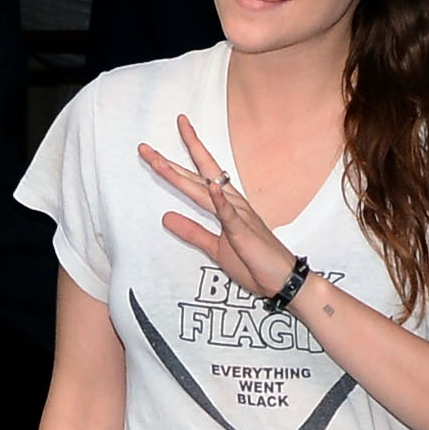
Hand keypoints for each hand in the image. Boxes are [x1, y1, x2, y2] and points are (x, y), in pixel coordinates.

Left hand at [139, 116, 296, 298]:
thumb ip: (192, 231)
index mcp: (226, 206)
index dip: (176, 164)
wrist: (284, 281)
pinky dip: (220, 200)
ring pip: (205, 190)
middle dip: (169, 162)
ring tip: (159, 161)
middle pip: (196, 176)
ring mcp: (239, 215)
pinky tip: (211, 186)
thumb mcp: (214, 248)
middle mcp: (232, 204)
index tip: (154, 152)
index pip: (197, 178)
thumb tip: (166, 218)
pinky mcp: (244, 231)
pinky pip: (230, 214)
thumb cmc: (255, 263)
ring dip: (181, 176)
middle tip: (144, 148)